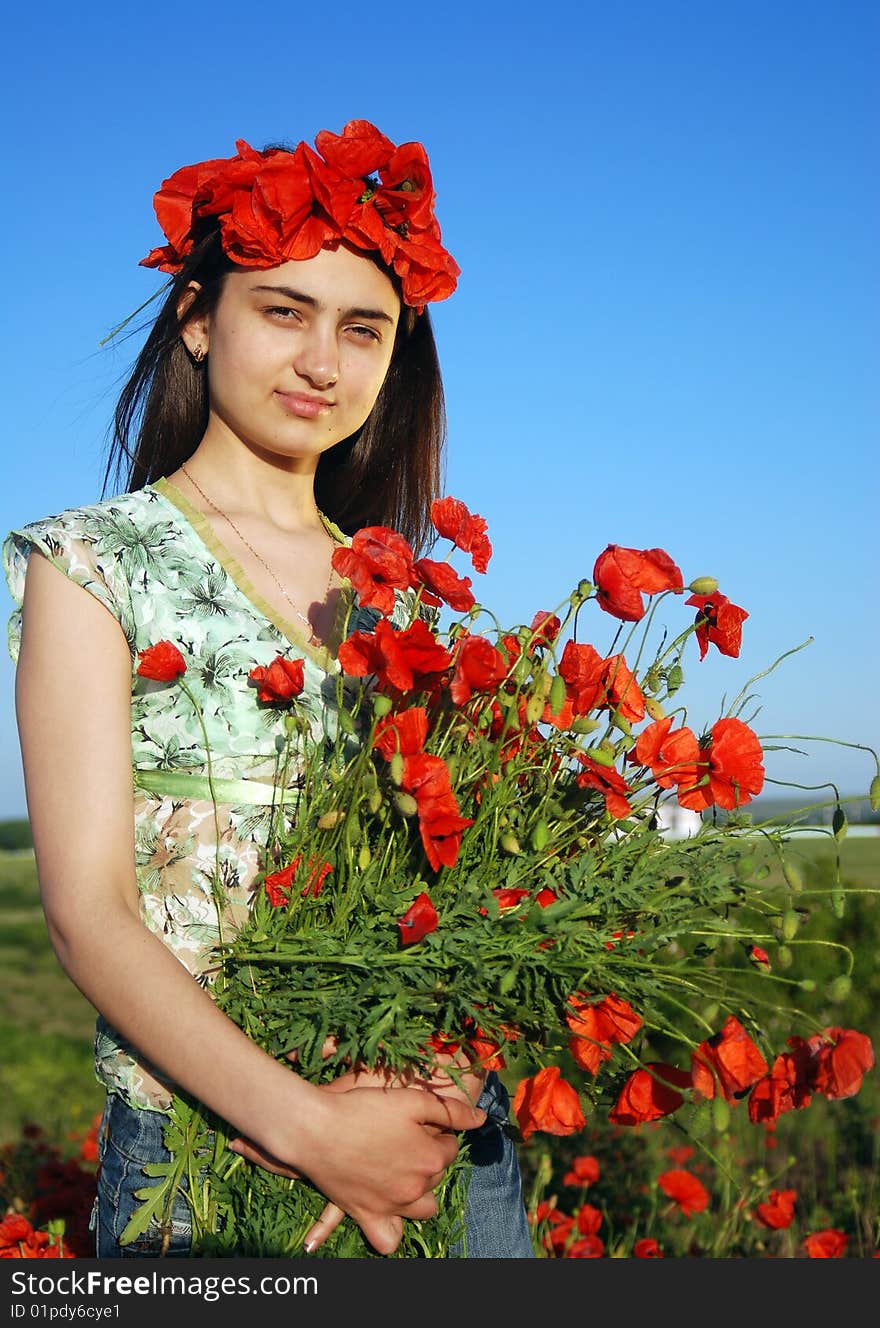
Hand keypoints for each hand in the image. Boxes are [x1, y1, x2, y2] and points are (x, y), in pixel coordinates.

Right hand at [228, 1040, 487, 1254]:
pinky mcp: (368, 1216)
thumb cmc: (364, 1107)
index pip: (451, 1148)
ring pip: (423, 1209)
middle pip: (437, 1176)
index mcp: (432, 1157)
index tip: (423, 1122)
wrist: (317, 1128)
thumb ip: (450, 1110)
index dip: (439, 1132)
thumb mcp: (411, 1099)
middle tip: (408, 1140)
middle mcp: (417, 1187)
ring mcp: (393, 1205)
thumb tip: (482, 1119)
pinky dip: (392, 1232)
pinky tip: (389, 1215)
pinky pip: (388, 1240)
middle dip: (430, 1159)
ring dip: (420, 1195)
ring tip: (404, 1175)